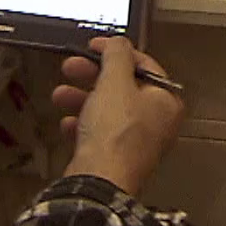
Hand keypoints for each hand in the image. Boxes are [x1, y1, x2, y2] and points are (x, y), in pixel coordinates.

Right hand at [53, 37, 183, 196]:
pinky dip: (81, 125)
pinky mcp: (116, 157)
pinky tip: (67, 125)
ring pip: (107, 109)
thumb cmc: (114, 132)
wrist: (98, 183)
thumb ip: (117, 56)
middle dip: (93, 75)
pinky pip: (99, 133)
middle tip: (71, 67)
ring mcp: (137, 142)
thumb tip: (118, 42)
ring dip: (81, 98)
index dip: (116, 52)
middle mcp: (156, 121)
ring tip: (59, 95)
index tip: (93, 46)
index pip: (144, 65)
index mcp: (166, 101)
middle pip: (123, 87)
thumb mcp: (115, 82)